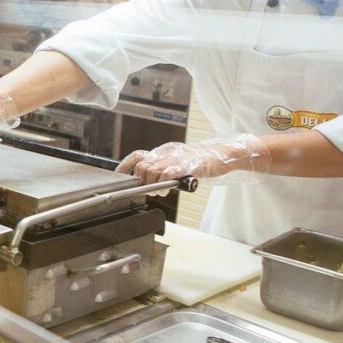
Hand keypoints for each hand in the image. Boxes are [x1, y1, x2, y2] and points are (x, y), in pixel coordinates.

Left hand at [117, 134, 271, 184]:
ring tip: (161, 190)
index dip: (125, 166)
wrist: (223, 154)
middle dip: (142, 180)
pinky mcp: (187, 164)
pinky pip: (167, 173)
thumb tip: (152, 182)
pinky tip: (168, 188)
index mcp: (163, 151)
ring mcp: (176, 157)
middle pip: (142, 166)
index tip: (119, 176)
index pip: (138, 155)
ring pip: (152, 170)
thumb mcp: (178, 161)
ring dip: (152, 184)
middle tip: (150, 189)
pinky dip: (163, 182)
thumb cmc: (201, 160)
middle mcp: (167, 152)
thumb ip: (165, 168)